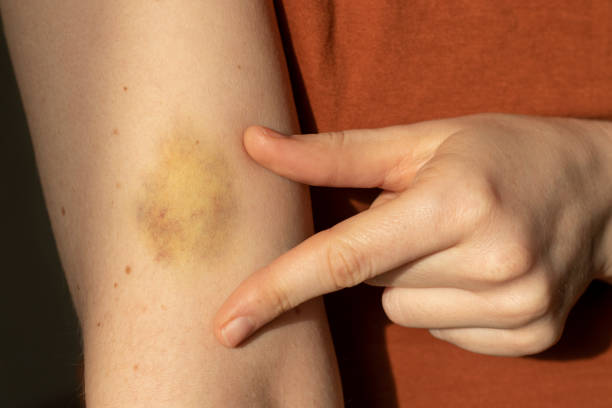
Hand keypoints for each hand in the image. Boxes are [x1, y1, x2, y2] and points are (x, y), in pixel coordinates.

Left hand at [214, 113, 611, 355]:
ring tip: (456, 241)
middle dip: (380, 252)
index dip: (277, 288)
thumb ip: (332, 154)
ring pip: (401, 312)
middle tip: (425, 215)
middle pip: (371, 283)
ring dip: (412, 280)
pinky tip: (478, 271)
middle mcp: (493, 260)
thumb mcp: (420, 139)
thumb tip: (254, 145)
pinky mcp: (530, 337)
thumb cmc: (499, 152)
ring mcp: (518, 306)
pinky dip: (445, 304)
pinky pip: (441, 333)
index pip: (345, 256)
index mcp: (456, 201)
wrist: (597, 189)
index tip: (228, 324)